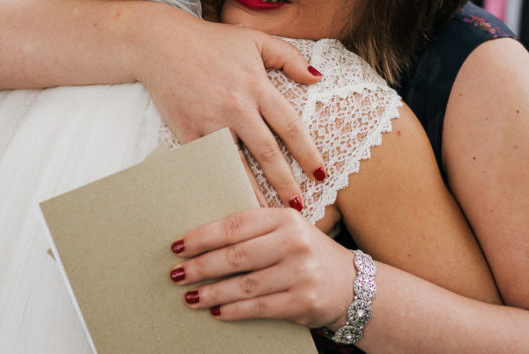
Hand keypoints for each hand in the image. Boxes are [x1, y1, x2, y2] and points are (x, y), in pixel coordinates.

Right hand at [139, 19, 326, 207]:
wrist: (160, 44)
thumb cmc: (210, 41)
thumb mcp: (254, 40)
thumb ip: (289, 57)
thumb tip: (317, 77)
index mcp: (257, 86)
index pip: (290, 126)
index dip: (308, 152)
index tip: (321, 174)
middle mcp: (237, 107)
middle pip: (267, 153)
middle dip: (285, 183)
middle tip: (299, 207)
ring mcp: (211, 122)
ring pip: (237, 164)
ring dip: (253, 192)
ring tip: (266, 215)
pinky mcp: (187, 131)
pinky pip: (208, 163)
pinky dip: (219, 182)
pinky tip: (227, 200)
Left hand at [168, 208, 352, 328]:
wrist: (352, 285)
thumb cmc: (307, 254)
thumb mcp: (287, 231)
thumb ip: (254, 229)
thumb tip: (201, 237)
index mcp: (285, 218)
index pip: (236, 225)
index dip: (203, 236)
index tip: (178, 245)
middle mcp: (294, 242)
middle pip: (236, 255)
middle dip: (201, 266)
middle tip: (176, 273)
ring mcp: (300, 273)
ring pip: (245, 284)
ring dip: (212, 292)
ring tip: (189, 296)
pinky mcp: (303, 301)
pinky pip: (259, 307)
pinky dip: (233, 310)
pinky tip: (216, 311)